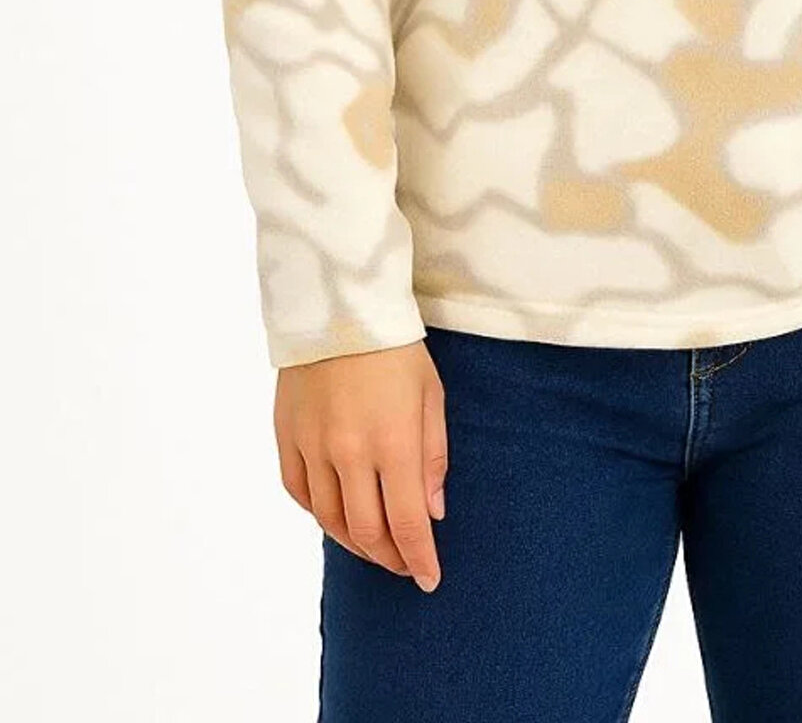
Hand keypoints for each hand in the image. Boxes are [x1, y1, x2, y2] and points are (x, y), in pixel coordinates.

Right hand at [274, 339, 448, 590]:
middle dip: (389, 558)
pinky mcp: (286, 437)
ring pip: (330, 520)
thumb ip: (432, 457)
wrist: (338, 305)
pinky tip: (336, 515)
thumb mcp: (431, 396)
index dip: (418, 559)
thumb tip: (432, 513)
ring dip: (355, 543)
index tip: (429, 579)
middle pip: (366, 531)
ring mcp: (312, 447)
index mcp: (393, 442)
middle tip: (404, 565)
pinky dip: (319, 513)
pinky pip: (300, 493)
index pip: (406, 524)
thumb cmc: (396, 349)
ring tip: (375, 546)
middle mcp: (349, 453)